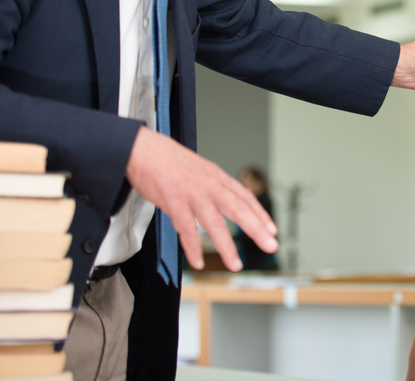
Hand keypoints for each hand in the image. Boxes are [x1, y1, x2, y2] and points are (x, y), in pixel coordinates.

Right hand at [125, 126, 277, 270]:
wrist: (142, 148)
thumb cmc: (167, 160)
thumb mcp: (199, 168)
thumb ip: (211, 185)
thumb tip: (222, 199)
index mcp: (216, 177)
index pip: (245, 197)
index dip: (260, 214)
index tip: (272, 230)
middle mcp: (209, 185)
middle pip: (238, 209)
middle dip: (257, 229)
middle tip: (271, 245)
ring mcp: (192, 194)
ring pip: (214, 223)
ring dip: (226, 246)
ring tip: (235, 264)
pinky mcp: (174, 201)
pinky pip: (186, 229)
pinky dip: (193, 248)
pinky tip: (198, 262)